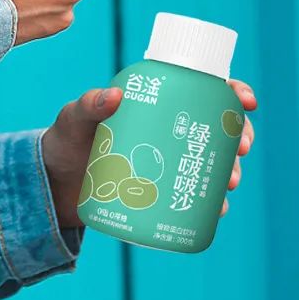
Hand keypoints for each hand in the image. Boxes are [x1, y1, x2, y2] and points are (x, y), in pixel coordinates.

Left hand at [42, 80, 256, 228]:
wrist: (54, 185)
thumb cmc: (65, 142)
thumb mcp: (74, 118)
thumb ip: (88, 105)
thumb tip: (116, 96)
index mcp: (154, 104)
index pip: (199, 90)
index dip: (230, 92)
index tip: (245, 102)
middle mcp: (166, 131)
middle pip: (216, 127)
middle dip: (238, 136)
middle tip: (240, 149)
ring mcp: (166, 161)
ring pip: (210, 161)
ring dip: (229, 169)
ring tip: (228, 183)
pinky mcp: (161, 190)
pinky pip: (194, 193)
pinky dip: (209, 202)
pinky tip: (217, 209)